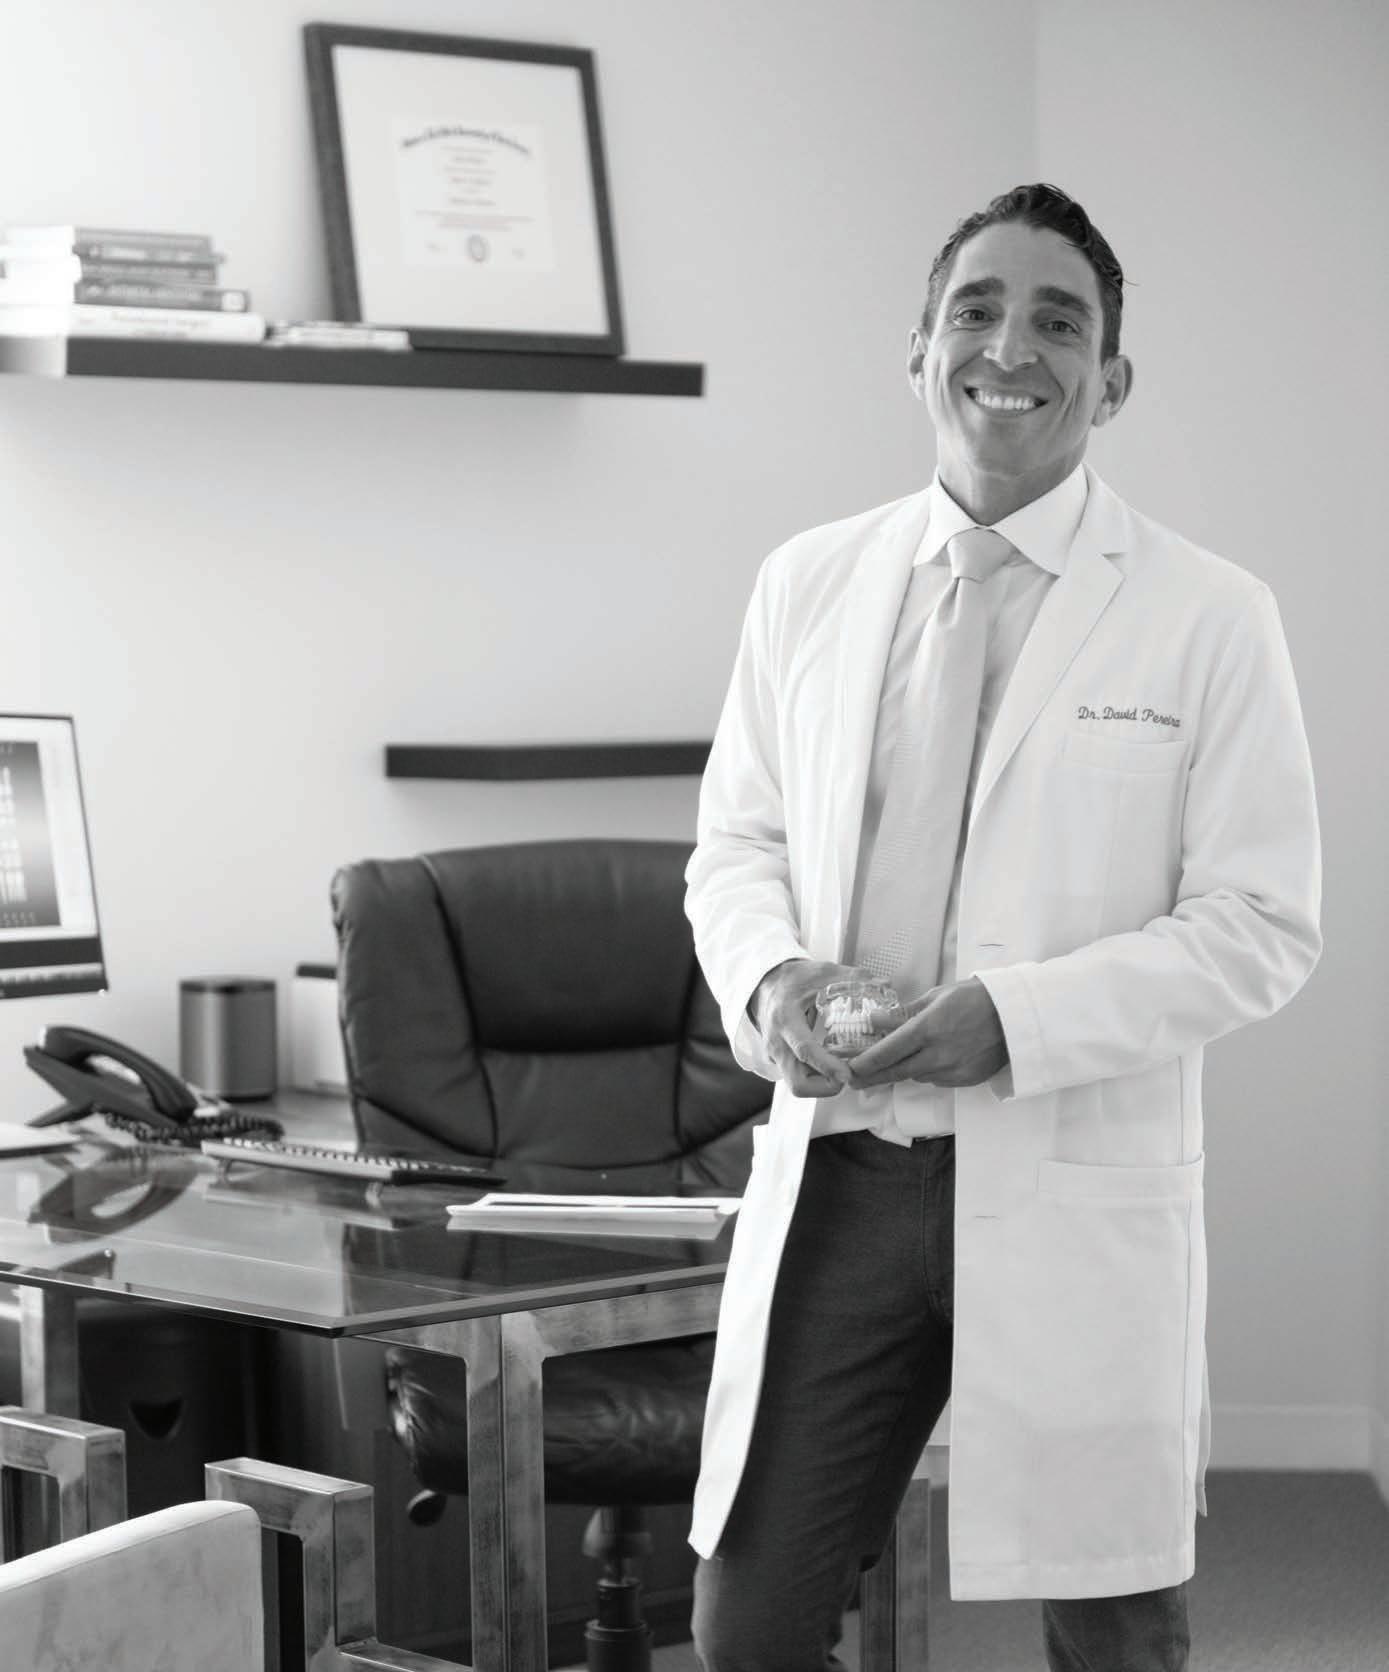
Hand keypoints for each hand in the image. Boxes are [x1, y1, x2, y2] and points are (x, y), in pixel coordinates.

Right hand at [750, 957, 868, 1099]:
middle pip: (797, 1083)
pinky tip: (831, 1063)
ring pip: (798, 1086)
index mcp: (786, 1019)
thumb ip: (852, 978)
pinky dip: (817, 1078)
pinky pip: (798, 1078)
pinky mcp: (780, 1061)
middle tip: (848, 1074)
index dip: (827, 1065)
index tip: (847, 1073)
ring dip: (823, 1084)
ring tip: (842, 1068)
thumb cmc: (793, 979)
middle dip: (826, 1087)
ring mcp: (776, 1055)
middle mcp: (777, 1042)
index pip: (804, 1049)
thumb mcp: (821, 972)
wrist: (766, 984)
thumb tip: (884, 985)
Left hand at [845, 977, 1007, 1089]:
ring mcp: (953, 1071)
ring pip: (917, 1075)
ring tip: (901, 1058)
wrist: (1016, 1016)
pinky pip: (937, 1079)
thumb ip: (903, 1013)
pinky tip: (933, 1058)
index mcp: (928, 1029)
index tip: (848, 1070)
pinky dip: (928, 1071)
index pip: (887, 1052)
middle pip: (896, 1072)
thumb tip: (874, 1019)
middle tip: (854, 1082)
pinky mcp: (965, 1080)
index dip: (865, 1064)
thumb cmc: (975, 998)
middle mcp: (938, 1055)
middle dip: (872, 1078)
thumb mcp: (936, 997)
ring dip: (905, 1069)